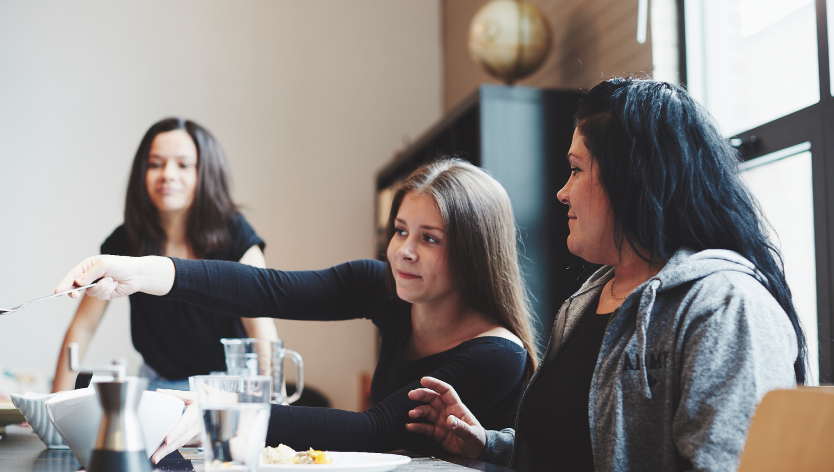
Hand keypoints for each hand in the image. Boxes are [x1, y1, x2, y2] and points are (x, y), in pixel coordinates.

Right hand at [55, 255, 174, 299]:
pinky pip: (100, 295)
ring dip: (101, 287)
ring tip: (111, 280)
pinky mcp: (104, 294)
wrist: (138, 274)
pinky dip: (107, 290)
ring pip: (89, 292)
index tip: (57, 292)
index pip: (72, 275)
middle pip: (75, 287)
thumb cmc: (122, 265)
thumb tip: (78, 282)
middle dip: (74, 291)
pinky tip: (114, 284)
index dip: (63, 283)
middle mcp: (90, 276)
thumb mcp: (104, 265)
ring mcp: (96, 286)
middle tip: (74, 295)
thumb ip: (90, 274)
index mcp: (88, 266)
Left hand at [151, 389, 201, 463]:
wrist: (224, 407)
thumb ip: (175, 394)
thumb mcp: (193, 395)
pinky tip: (165, 449)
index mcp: (196, 414)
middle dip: (166, 450)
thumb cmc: (208, 399)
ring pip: (182, 444)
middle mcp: (199, 427)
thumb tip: (159, 392)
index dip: (175, 433)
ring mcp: (200, 435)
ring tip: (156, 455)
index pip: (184, 425)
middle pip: (181, 440)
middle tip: (154, 457)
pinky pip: (185, 444)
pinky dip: (176, 446)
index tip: (167, 440)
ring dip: (169, 450)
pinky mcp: (200, 441)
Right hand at [406, 376, 486, 458]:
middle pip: (433, 399)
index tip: (424, 380)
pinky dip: (417, 426)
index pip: (446, 391)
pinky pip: (425, 427)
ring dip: (418, 411)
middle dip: (422, 395)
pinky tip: (410, 426)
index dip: (436, 384)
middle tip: (412, 395)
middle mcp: (448, 412)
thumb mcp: (472, 434)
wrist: (475, 453)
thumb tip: (450, 420)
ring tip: (412, 414)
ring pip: (427, 411)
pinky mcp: (437, 432)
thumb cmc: (477, 440)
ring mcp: (442, 422)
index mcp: (457, 408)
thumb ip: (461, 427)